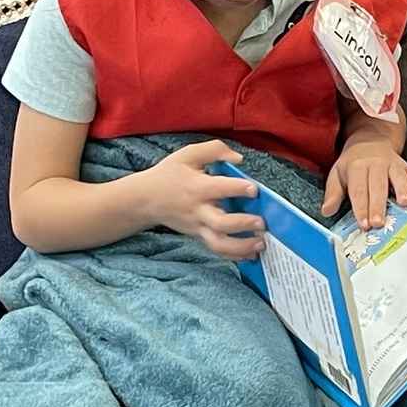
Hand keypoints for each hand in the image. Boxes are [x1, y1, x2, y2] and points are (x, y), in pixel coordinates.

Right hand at [142, 140, 265, 259]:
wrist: (144, 199)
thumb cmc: (169, 175)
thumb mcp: (188, 155)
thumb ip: (214, 150)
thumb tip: (238, 158)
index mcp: (197, 187)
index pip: (219, 189)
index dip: (237, 188)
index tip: (254, 189)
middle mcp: (198, 210)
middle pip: (220, 223)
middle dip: (242, 224)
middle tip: (261, 223)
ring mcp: (198, 227)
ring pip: (218, 244)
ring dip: (241, 247)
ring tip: (260, 245)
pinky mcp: (198, 236)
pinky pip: (216, 250)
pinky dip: (234, 255)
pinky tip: (251, 254)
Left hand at [321, 135, 406, 228]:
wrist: (370, 140)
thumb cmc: (353, 163)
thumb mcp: (338, 174)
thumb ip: (333, 193)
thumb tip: (327, 211)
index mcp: (357, 167)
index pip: (358, 190)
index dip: (361, 207)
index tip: (363, 223)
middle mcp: (376, 165)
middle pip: (378, 186)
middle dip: (378, 205)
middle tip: (379, 222)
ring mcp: (393, 164)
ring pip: (398, 177)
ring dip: (402, 190)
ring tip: (405, 203)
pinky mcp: (406, 165)